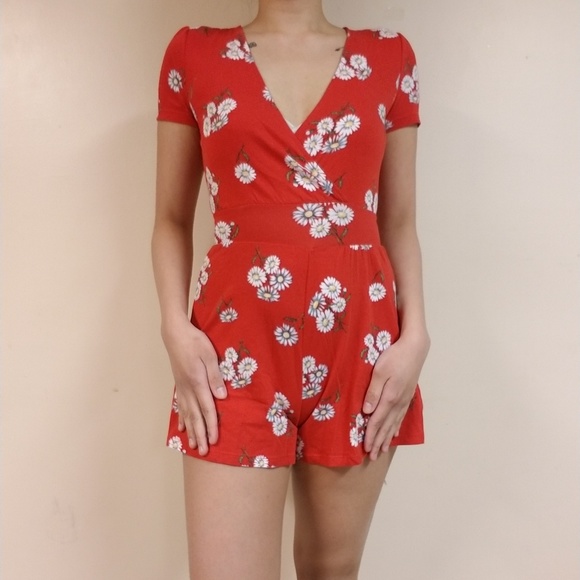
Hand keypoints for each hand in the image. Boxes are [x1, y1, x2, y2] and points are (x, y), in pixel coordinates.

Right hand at [163, 320, 226, 454]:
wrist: (175, 333)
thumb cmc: (195, 341)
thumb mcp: (210, 355)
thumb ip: (215, 376)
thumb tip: (222, 397)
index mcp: (197, 382)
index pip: (207, 408)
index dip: (211, 426)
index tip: (214, 440)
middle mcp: (188, 389)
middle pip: (195, 416)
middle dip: (200, 435)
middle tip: (204, 452)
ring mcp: (181, 388)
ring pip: (187, 414)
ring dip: (191, 431)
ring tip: (193, 446)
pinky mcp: (179, 384)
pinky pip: (180, 406)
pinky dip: (181, 419)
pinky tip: (182, 428)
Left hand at [363, 333, 428, 460]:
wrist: (415, 348)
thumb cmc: (394, 357)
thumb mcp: (379, 371)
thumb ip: (373, 392)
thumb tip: (366, 412)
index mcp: (389, 398)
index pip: (377, 421)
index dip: (370, 436)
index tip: (365, 448)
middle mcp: (398, 402)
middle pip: (386, 426)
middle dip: (378, 441)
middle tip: (372, 457)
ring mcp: (405, 399)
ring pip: (394, 423)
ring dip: (387, 437)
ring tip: (382, 449)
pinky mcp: (408, 395)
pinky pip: (401, 416)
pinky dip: (396, 426)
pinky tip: (394, 432)